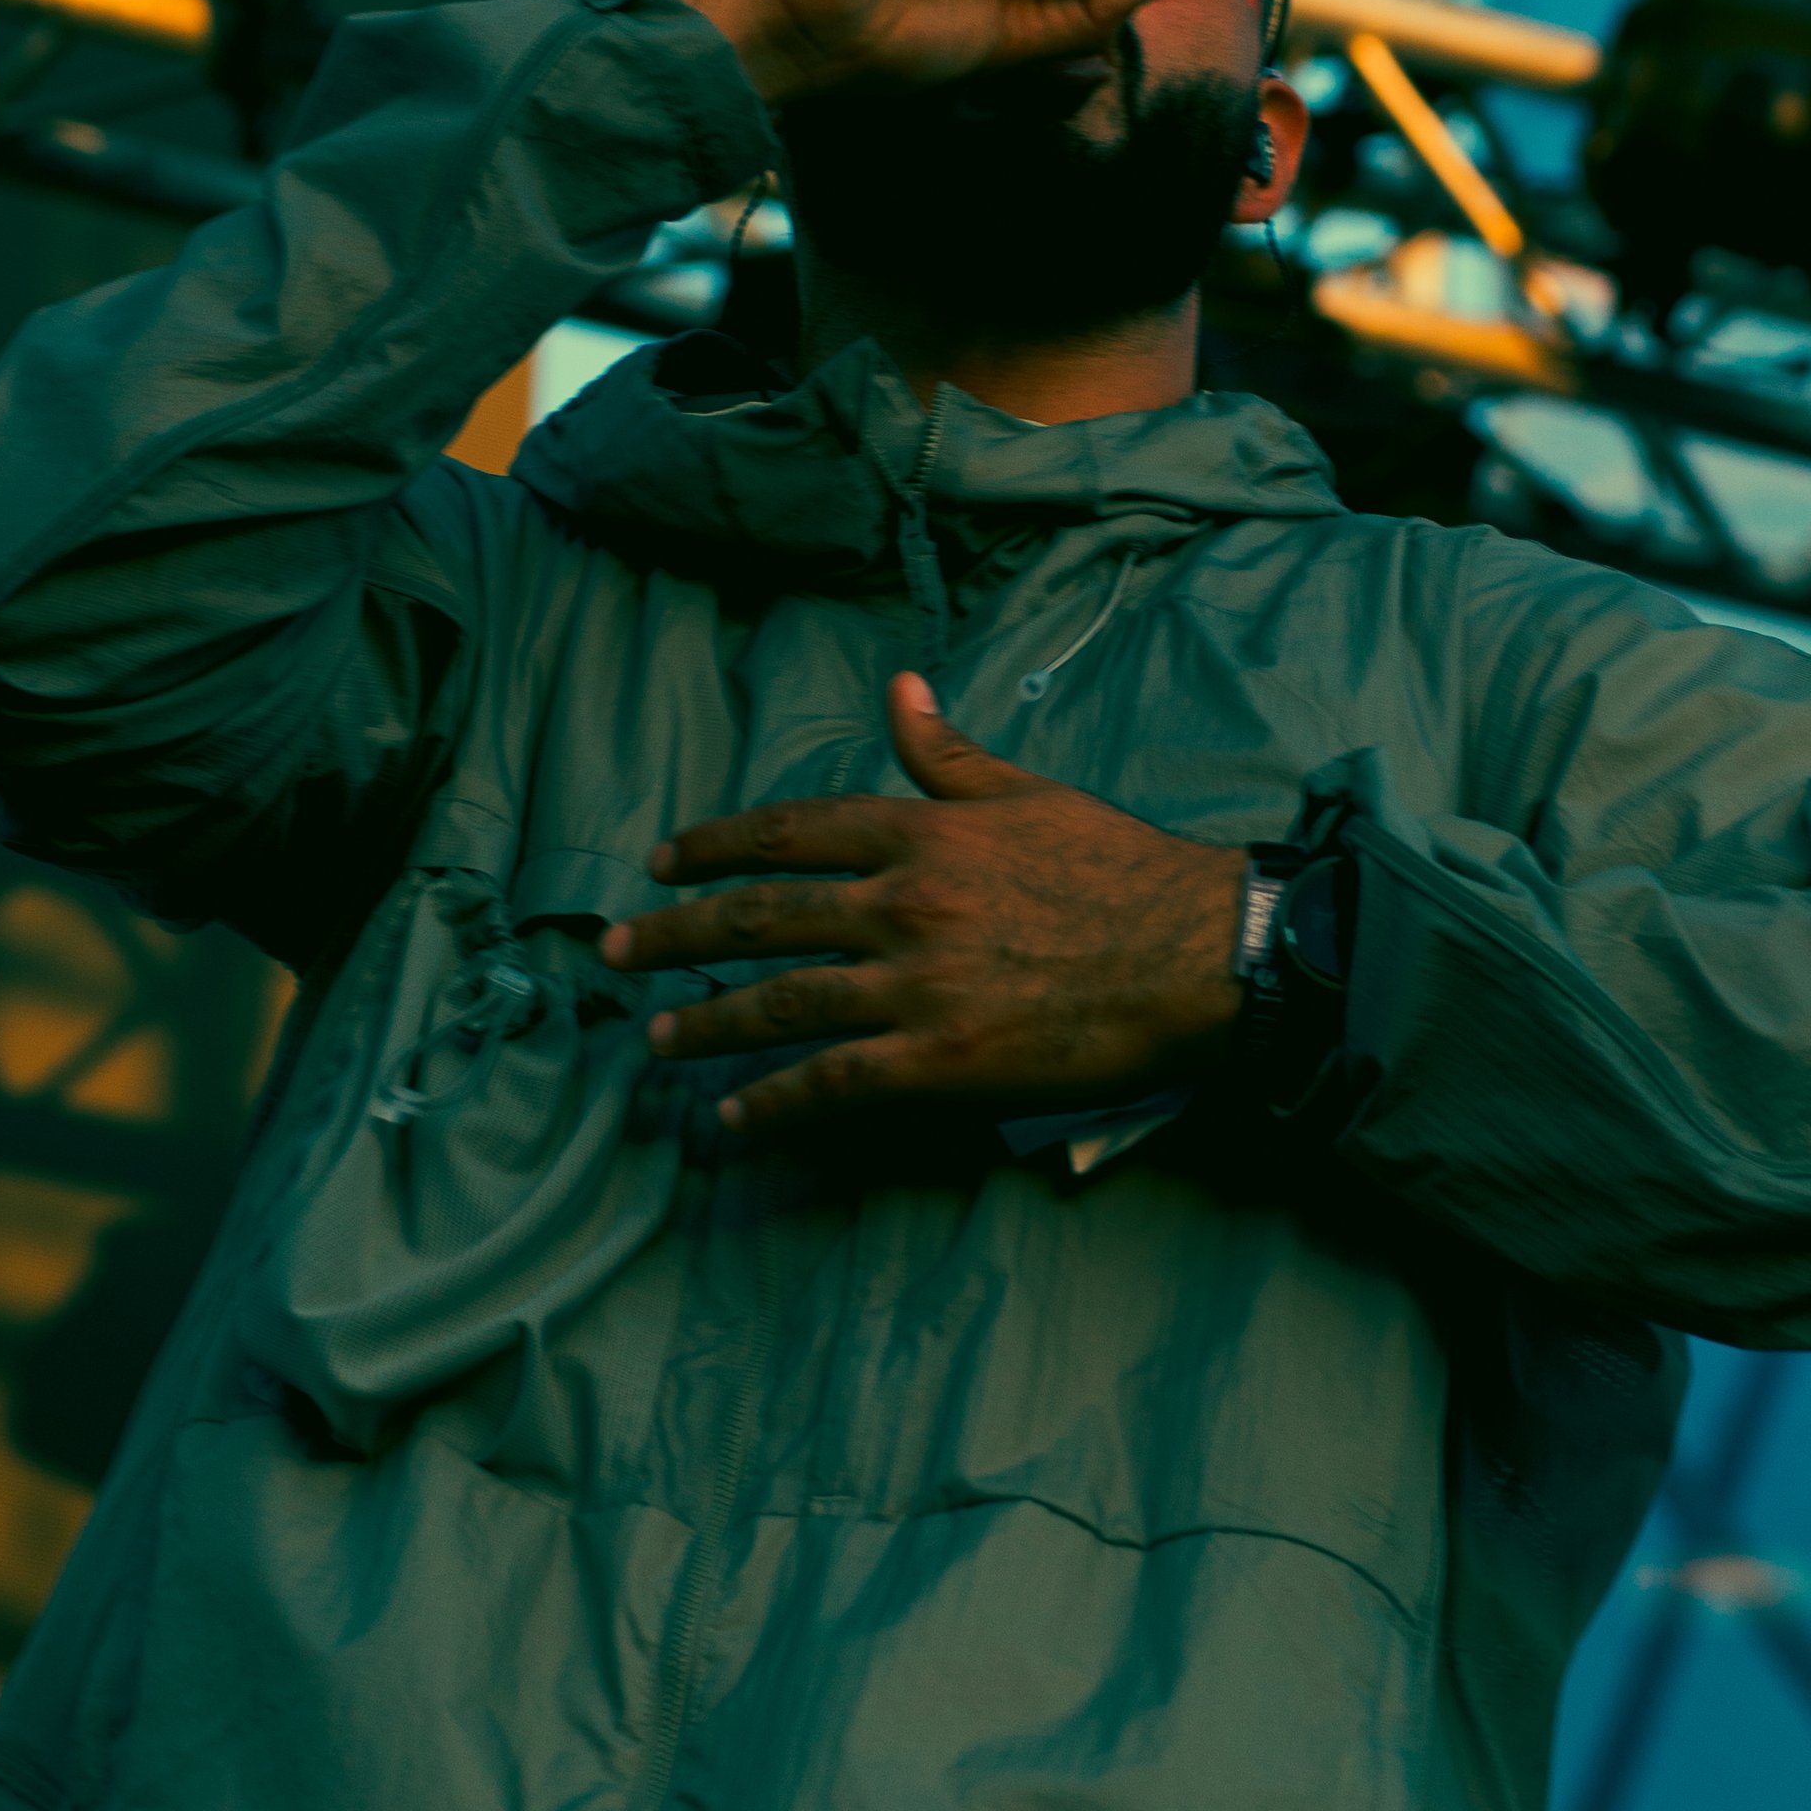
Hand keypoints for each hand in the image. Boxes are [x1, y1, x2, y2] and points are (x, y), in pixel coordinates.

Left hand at [600, 674, 1243, 1139]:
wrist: (1194, 955)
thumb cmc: (1119, 869)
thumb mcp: (1027, 793)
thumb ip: (946, 753)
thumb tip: (897, 689)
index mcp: (920, 833)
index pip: (788, 832)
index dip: (713, 847)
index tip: (664, 863)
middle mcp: (901, 903)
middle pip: (758, 918)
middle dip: (674, 934)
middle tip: (616, 949)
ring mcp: (914, 986)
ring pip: (777, 1005)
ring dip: (704, 1024)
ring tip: (656, 1039)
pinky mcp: (938, 1061)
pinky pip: (829, 1084)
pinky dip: (771, 1104)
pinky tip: (731, 1120)